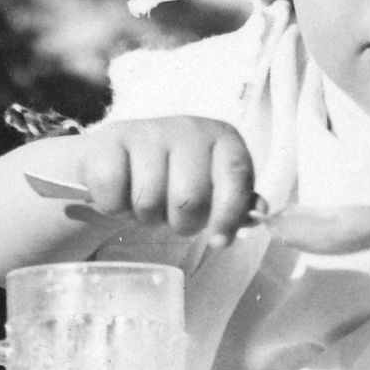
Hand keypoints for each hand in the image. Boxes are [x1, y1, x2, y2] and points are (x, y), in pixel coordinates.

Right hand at [77, 117, 254, 246]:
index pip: (236, 175)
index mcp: (221, 137)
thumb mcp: (208, 187)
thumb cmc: (171, 177)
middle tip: (172, 215)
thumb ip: (235, 201)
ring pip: (149, 201)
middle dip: (180, 221)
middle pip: (189, 199)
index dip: (229, 214)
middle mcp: (187, 128)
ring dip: (146, 216)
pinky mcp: (109, 141)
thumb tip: (260, 213)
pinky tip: (120, 195)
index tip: (219, 241)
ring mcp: (147, 131)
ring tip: (145, 203)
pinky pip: (114, 196)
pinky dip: (115, 208)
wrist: (116, 157)